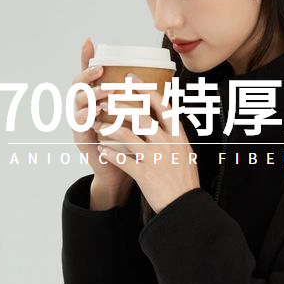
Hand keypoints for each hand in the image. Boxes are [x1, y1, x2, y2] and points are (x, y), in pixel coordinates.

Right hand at [68, 38, 134, 196]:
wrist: (121, 174)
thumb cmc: (129, 145)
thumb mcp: (135, 119)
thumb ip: (139, 100)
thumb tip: (158, 81)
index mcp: (98, 101)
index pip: (91, 75)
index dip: (87, 58)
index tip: (90, 42)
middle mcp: (86, 109)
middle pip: (79, 85)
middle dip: (88, 75)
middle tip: (100, 69)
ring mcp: (81, 124)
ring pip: (78, 102)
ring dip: (90, 95)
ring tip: (103, 90)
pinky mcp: (82, 140)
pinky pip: (79, 125)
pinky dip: (86, 117)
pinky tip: (94, 113)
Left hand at [102, 73, 200, 214]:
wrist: (184, 206)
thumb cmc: (185, 180)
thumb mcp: (185, 151)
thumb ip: (174, 133)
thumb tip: (166, 115)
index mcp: (178, 134)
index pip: (161, 105)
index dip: (144, 89)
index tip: (131, 78)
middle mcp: (167, 142)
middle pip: (140, 115)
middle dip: (119, 104)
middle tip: (106, 97)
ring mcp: (155, 157)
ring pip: (126, 134)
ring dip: (109, 126)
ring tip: (98, 121)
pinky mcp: (144, 173)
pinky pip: (121, 159)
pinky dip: (108, 153)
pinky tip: (101, 149)